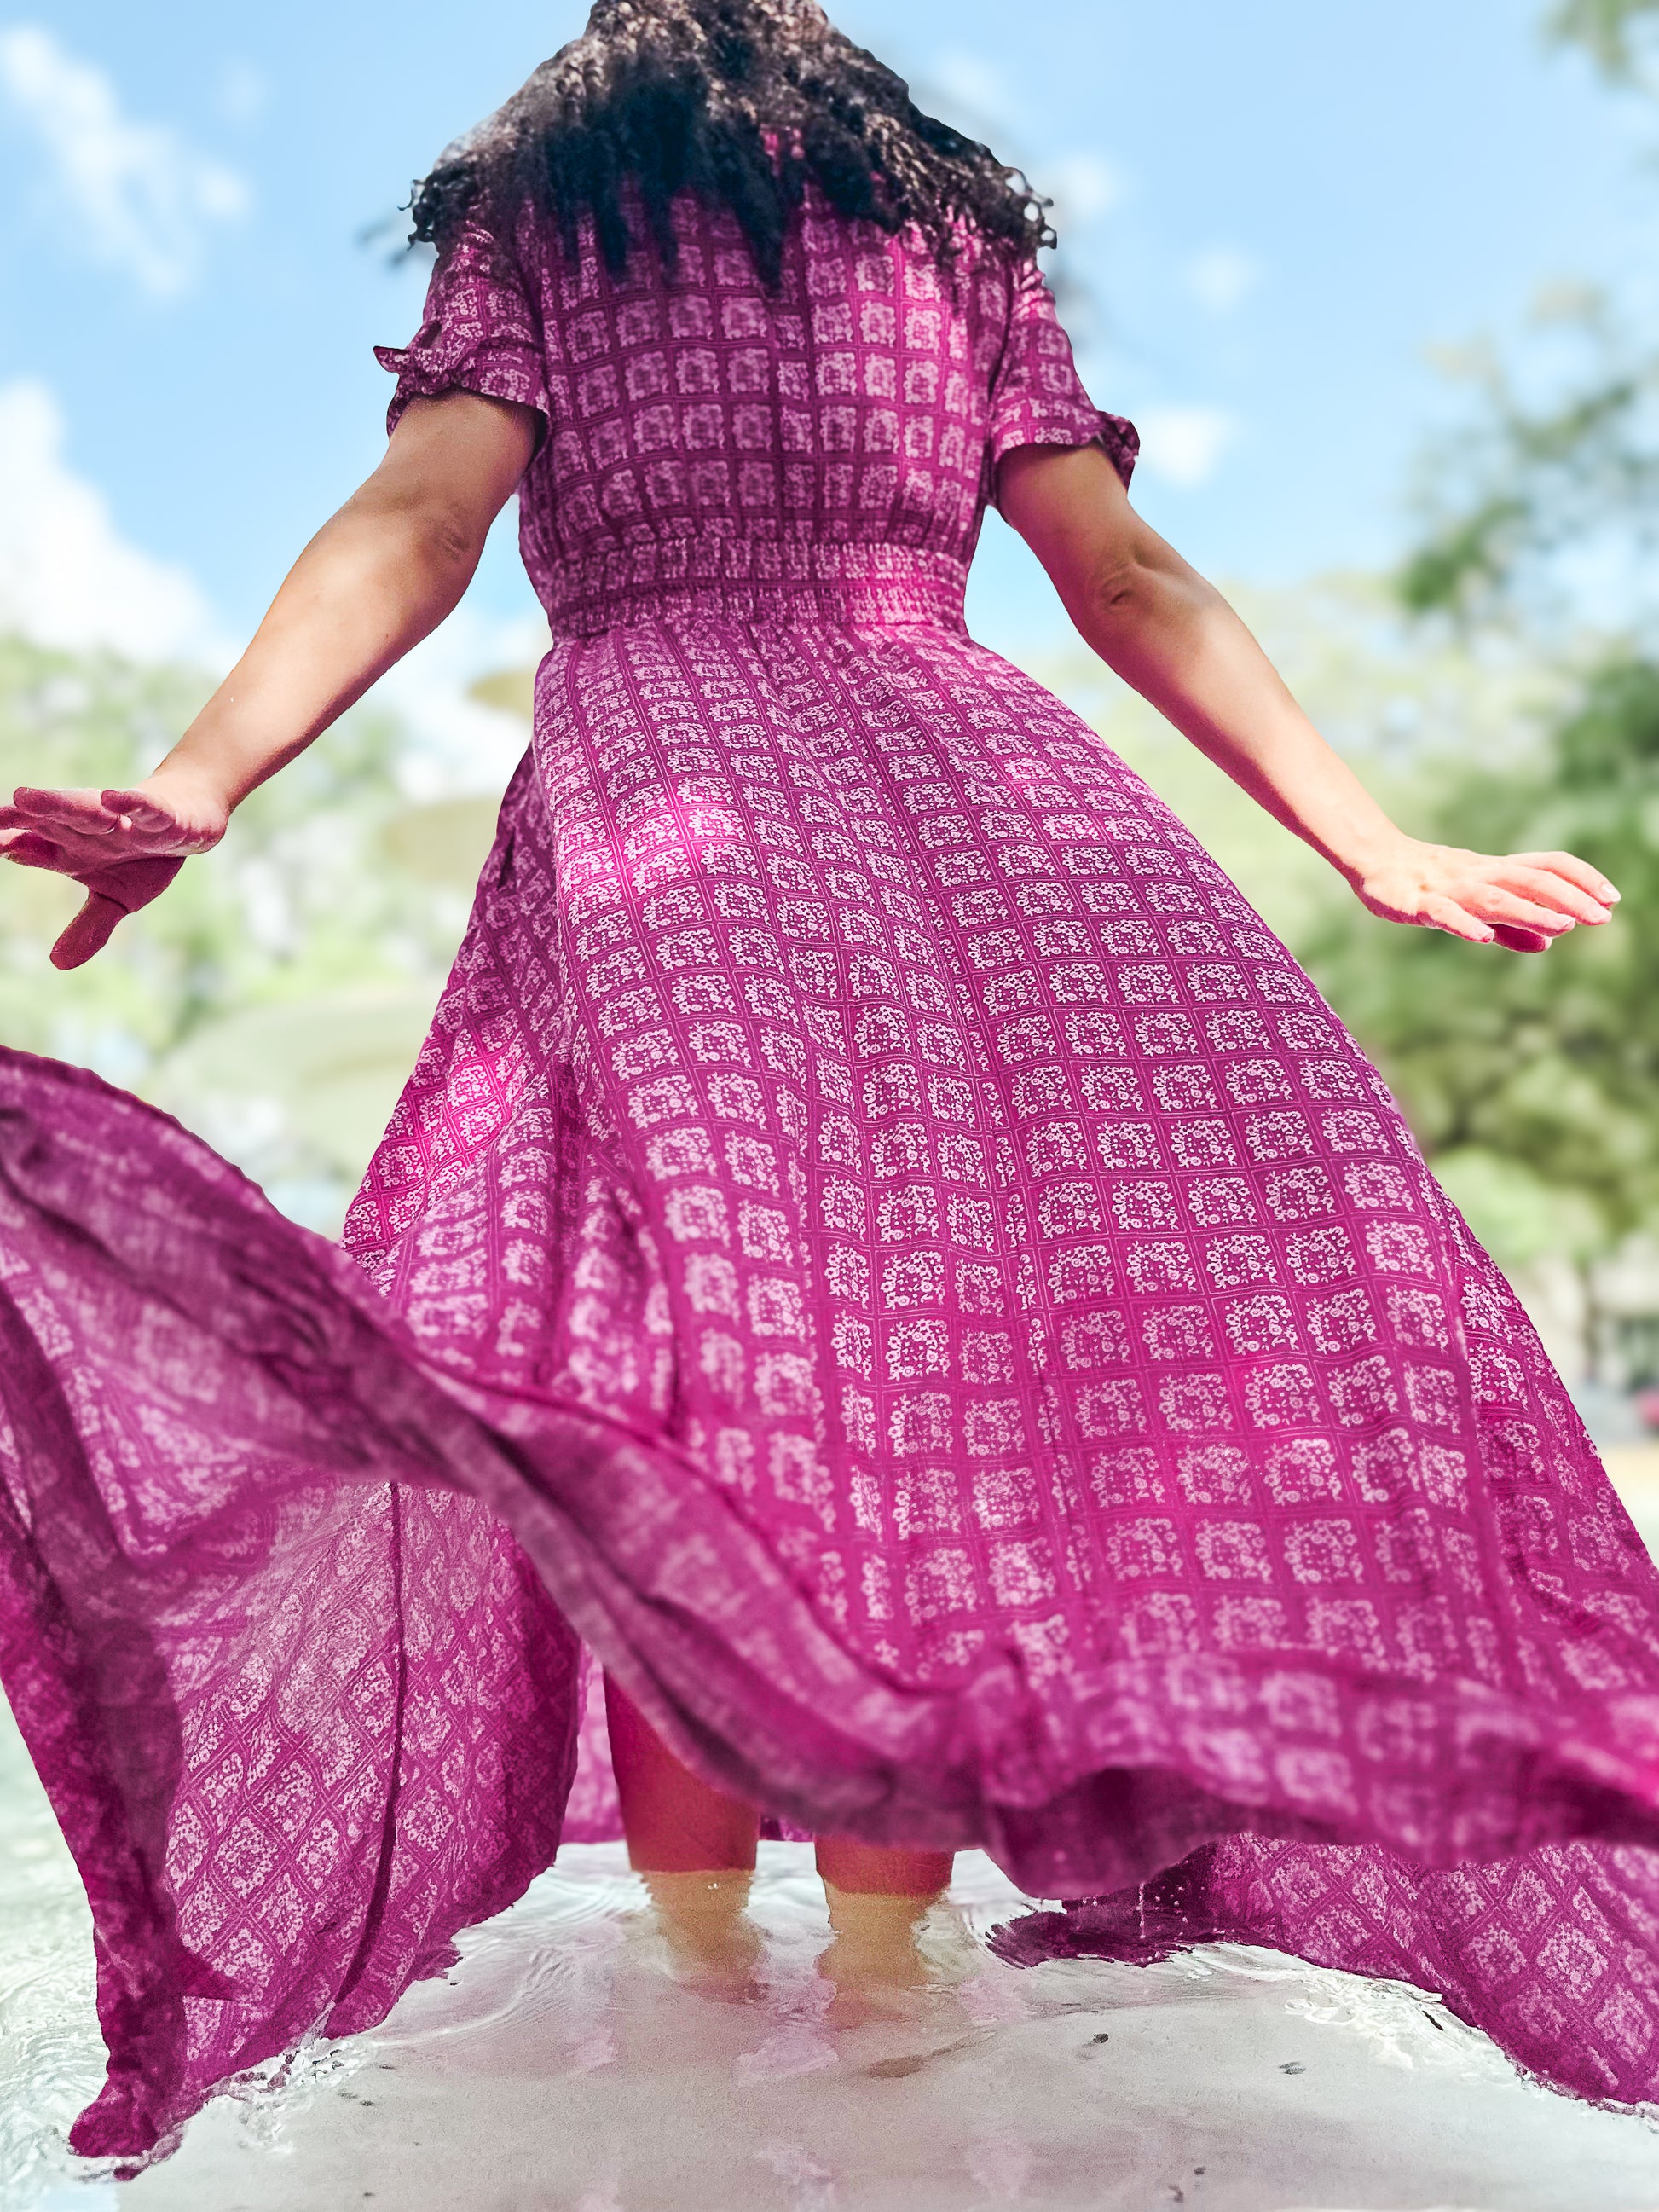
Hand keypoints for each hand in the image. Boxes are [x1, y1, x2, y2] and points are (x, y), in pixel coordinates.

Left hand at [0, 774, 227, 968]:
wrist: (187, 820)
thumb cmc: (142, 858)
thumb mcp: (116, 900)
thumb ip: (89, 928)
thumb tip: (58, 964)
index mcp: (70, 849)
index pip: (31, 848)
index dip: (10, 847)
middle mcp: (88, 830)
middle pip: (49, 823)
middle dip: (19, 819)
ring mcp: (121, 821)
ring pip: (85, 810)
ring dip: (56, 804)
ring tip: (24, 798)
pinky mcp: (157, 814)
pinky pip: (142, 808)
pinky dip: (129, 803)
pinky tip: (111, 798)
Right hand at [1353, 838, 1618, 952]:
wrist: (1375, 862)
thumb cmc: (1428, 883)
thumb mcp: (1475, 904)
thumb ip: (1511, 927)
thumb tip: (1548, 944)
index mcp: (1495, 872)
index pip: (1547, 867)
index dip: (1581, 879)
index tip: (1611, 899)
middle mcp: (1479, 875)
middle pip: (1530, 880)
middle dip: (1568, 897)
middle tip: (1602, 917)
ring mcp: (1449, 888)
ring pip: (1495, 898)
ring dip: (1531, 911)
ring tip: (1563, 925)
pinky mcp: (1416, 903)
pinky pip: (1443, 913)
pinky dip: (1464, 924)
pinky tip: (1484, 938)